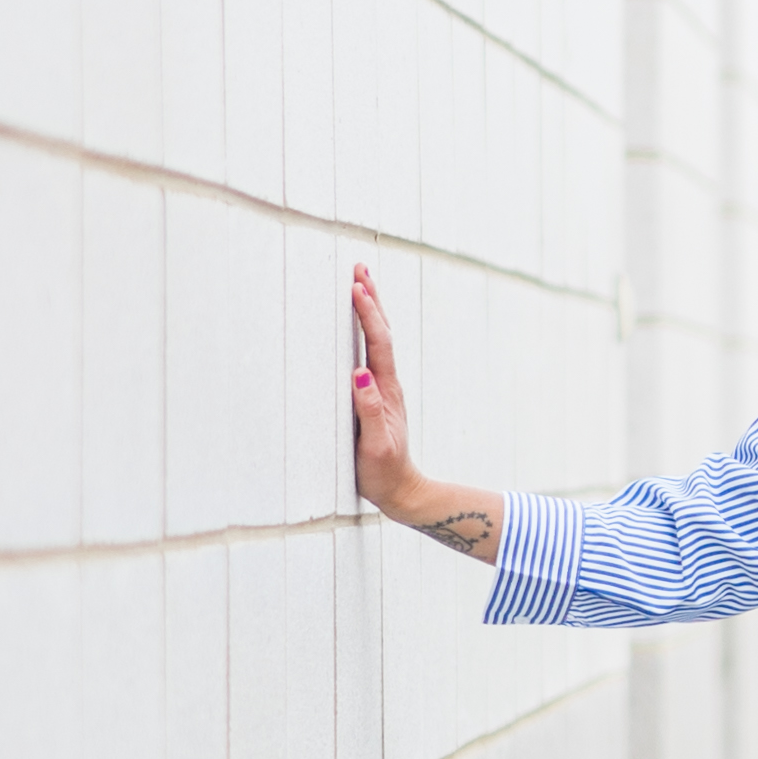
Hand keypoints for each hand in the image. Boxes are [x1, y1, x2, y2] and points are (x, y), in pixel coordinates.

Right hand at [350, 265, 505, 561]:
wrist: (401, 490)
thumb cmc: (383, 473)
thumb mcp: (375, 446)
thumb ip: (369, 411)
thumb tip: (359, 374)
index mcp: (385, 391)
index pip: (378, 344)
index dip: (367, 315)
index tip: (357, 287)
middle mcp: (386, 384)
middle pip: (380, 333)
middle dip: (371, 299)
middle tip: (359, 268)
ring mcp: (382, 389)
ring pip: (377, 340)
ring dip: (370, 310)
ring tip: (360, 282)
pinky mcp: (375, 396)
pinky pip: (370, 353)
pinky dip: (364, 332)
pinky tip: (358, 324)